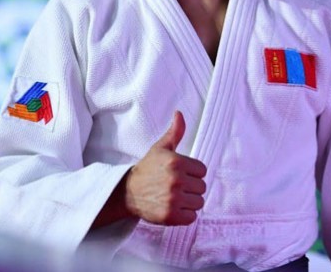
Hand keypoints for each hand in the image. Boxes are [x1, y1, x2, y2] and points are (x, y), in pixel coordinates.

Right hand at [124, 111, 206, 225]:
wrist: (128, 191)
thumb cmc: (147, 169)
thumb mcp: (160, 148)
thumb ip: (175, 132)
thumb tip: (179, 113)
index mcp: (176, 162)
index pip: (202, 170)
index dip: (192, 172)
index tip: (180, 174)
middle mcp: (176, 180)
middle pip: (202, 187)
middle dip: (191, 187)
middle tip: (176, 186)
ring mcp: (173, 199)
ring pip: (199, 202)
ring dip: (189, 202)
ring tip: (175, 197)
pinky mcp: (171, 216)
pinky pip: (192, 217)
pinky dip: (185, 215)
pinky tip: (173, 207)